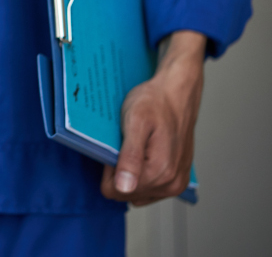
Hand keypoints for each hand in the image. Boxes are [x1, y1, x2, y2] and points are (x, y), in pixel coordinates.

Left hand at [101, 30, 206, 204]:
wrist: (177, 93)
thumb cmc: (155, 102)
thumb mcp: (135, 122)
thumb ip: (130, 157)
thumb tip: (124, 187)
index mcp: (160, 171)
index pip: (115, 191)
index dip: (109, 169)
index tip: (115, 148)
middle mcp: (171, 183)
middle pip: (126, 194)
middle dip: (119, 172)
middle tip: (125, 144)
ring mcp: (176, 184)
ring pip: (136, 193)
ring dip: (130, 173)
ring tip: (135, 146)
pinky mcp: (178, 179)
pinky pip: (149, 189)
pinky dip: (141, 174)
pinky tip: (144, 153)